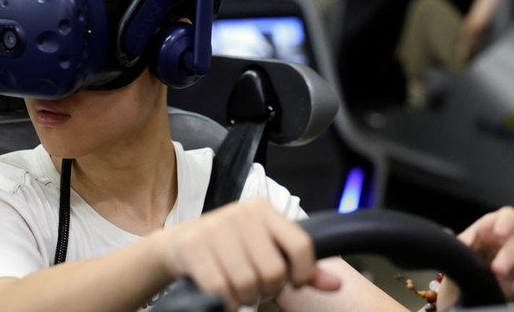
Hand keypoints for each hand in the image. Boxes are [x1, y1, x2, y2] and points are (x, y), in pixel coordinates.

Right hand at [157, 199, 340, 309]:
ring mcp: (216, 229)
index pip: (301, 246)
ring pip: (248, 283)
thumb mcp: (266, 249)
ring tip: (239, 290)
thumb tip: (337, 284)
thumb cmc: (229, 250)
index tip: (291, 282)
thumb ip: (301, 267)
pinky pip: (221, 290)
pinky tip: (222, 295)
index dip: (301, 273)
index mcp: (264, 210)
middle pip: (274, 270)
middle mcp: (242, 214)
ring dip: (245, 297)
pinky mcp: (194, 248)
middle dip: (267, 289)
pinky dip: (225, 302)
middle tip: (256, 287)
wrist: (177, 246)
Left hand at [454, 206, 513, 305]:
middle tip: (496, 270)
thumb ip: (454, 244)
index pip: (507, 215)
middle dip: (510, 254)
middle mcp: (512, 244)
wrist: (464, 298)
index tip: (499, 233)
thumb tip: (448, 234)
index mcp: (493, 232)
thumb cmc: (461, 271)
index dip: (506, 221)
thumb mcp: (455, 257)